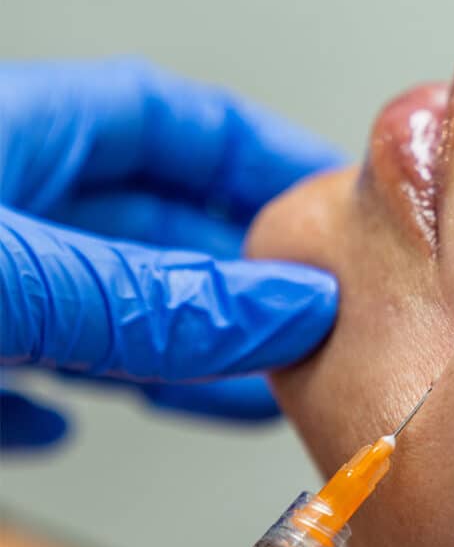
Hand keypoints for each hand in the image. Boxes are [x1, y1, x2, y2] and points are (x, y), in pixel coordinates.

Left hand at [0, 59, 342, 447]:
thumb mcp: (19, 280)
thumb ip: (152, 301)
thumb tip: (286, 305)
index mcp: (13, 133)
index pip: (166, 119)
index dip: (255, 153)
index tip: (329, 195)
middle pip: (141, 224)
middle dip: (232, 275)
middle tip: (312, 319)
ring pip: (87, 307)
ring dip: (163, 354)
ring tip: (242, 397)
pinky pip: (8, 367)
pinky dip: (51, 399)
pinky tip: (63, 428)